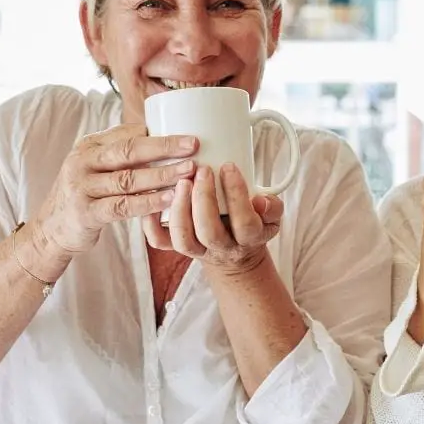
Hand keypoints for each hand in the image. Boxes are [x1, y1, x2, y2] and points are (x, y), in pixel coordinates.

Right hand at [35, 124, 197, 255]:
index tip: (189, 135)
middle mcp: (83, 162)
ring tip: (188, 172)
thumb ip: (122, 153)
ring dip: (161, 174)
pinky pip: (122, 206)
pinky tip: (169, 200)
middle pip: (129, 151)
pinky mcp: (86, 212)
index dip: (160, 134)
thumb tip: (163, 135)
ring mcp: (82, 187)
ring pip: (127, 179)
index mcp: (90, 146)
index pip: (128, 134)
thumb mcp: (96, 166)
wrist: (51, 229)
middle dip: (164, 147)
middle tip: (193, 146)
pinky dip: (147, 203)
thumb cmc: (86, 193)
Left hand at [143, 162, 283, 270]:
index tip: (229, 166)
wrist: (236, 256)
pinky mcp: (178, 247)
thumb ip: (272, 207)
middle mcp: (221, 248)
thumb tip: (261, 200)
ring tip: (181, 181)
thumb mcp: (271, 218)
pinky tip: (154, 198)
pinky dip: (151, 223)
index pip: (245, 222)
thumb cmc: (253, 225)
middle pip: (209, 231)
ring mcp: (197, 250)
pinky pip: (159, 241)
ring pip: (183, 239)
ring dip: (179, 209)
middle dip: (203, 199)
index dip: (237, 195)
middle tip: (202, 169)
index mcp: (249, 239)